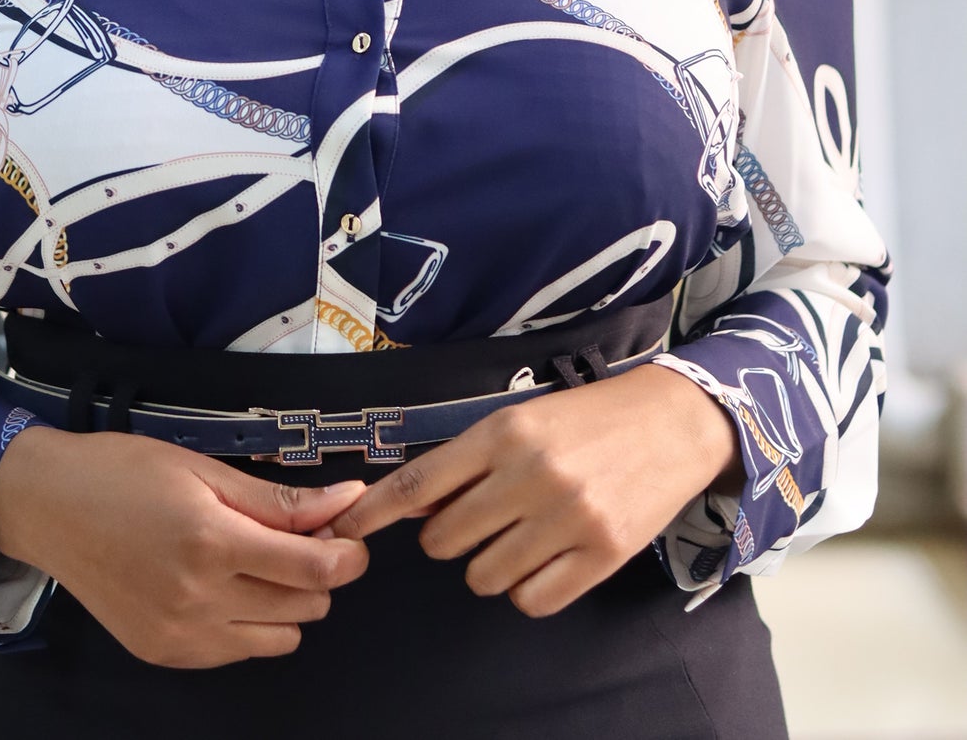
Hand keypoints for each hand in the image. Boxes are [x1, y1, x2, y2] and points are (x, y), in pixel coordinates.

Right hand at [0, 426, 369, 666]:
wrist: (50, 508)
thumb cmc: (125, 473)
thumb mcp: (204, 471)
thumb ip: (278, 498)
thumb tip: (347, 501)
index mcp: (212, 543)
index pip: (313, 569)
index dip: (347, 554)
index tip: (350, 536)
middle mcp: (199, 601)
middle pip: (305, 606)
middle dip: (315, 572)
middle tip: (296, 537)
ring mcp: (180, 637)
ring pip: (279, 638)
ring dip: (285, 603)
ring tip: (255, 562)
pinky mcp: (165, 655)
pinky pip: (237, 651)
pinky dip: (247, 623)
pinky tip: (221, 585)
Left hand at [320, 362, 740, 616]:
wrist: (672, 422)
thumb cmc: (587, 419)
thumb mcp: (522, 419)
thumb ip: (470, 459)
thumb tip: (418, 508)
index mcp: (503, 432)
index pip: (419, 482)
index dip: (375, 511)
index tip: (346, 531)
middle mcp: (530, 474)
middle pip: (445, 539)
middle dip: (449, 537)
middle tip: (478, 521)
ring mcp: (567, 518)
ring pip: (484, 576)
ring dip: (488, 565)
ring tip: (518, 536)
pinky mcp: (601, 555)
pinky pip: (531, 600)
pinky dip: (527, 589)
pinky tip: (544, 559)